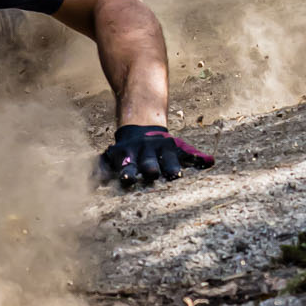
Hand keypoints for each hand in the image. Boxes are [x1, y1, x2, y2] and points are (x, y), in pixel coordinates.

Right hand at [98, 124, 214, 189]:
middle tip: (151, 174)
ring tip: (126, 179)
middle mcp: (146, 151)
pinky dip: (98, 172)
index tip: (175, 175)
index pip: (169, 160)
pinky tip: (94, 180)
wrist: (139, 125)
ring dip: (127, 171)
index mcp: (164, 150)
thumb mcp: (178, 147)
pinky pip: (103, 163)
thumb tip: (211, 162)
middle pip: (148, 162)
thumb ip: (193, 156)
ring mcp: (128, 153)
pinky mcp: (112, 155)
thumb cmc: (162, 146)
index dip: (172, 167)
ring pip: (128, 163)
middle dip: (150, 168)